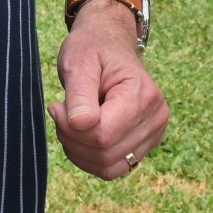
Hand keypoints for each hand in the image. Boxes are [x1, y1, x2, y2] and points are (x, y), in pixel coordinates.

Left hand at [51, 0, 166, 179]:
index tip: (56, 106)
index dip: (71, 128)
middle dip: (72, 139)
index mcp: (143, 94)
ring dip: (79, 151)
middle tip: (60, 112)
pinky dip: (89, 158)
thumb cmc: (92, 49)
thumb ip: (79, 94)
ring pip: (108, 166)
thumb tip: (80, 125)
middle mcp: (156, 117)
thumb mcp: (78, 62)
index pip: (103, 134)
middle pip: (105, 153)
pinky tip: (79, 135)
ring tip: (70, 122)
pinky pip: (113, 168)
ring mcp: (154, 133)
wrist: (108, 44)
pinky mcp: (144, 144)